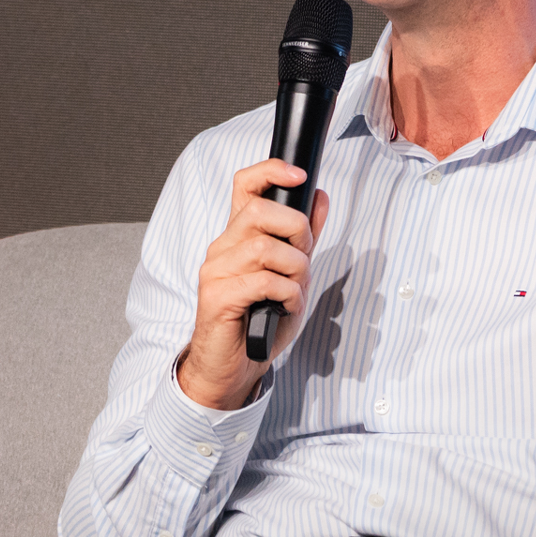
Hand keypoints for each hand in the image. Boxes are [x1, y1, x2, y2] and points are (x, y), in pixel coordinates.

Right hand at [177, 159, 328, 409]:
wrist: (233, 366)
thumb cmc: (259, 321)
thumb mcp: (291, 273)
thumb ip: (303, 238)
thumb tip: (319, 198)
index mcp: (237, 236)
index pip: (245, 185)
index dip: (271, 171)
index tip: (300, 176)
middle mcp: (222, 248)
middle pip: (260, 211)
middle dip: (297, 230)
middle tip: (303, 259)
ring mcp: (216, 271)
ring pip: (265, 247)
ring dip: (294, 270)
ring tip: (295, 291)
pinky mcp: (217, 297)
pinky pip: (263, 281)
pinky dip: (288, 294)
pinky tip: (286, 307)